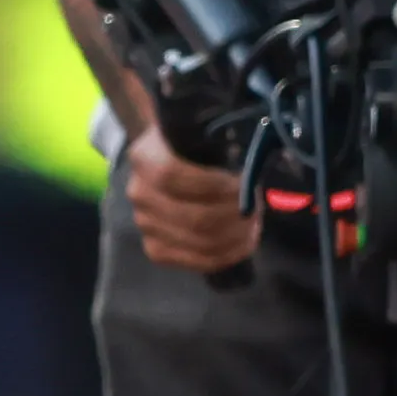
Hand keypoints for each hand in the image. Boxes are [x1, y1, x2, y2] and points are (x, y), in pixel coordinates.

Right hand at [122, 125, 256, 274]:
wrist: (168, 162)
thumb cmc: (194, 148)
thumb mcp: (201, 134)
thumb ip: (222, 143)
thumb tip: (255, 165)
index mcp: (146, 157)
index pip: (174, 176)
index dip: (214, 185)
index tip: (243, 183)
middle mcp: (139, 193)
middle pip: (194, 217)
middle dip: (234, 216)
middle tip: (257, 208)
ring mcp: (144, 223)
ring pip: (198, 242)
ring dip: (235, 237)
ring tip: (253, 225)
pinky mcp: (154, 248)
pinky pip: (194, 261)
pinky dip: (225, 256)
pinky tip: (242, 245)